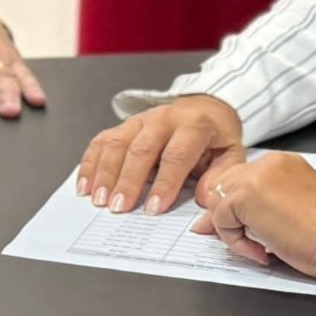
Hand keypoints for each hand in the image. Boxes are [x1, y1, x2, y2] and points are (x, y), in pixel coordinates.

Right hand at [76, 93, 245, 213]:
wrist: (205, 107)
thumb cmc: (215, 137)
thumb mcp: (230, 154)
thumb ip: (220, 176)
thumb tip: (204, 198)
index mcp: (194, 125)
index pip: (176, 155)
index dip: (164, 183)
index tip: (153, 208)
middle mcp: (163, 118)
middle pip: (141, 149)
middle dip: (128, 181)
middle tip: (119, 208)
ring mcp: (140, 120)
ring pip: (117, 143)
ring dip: (105, 173)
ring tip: (99, 200)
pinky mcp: (123, 125)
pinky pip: (102, 141)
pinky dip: (90, 163)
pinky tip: (85, 185)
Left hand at [192, 150, 315, 278]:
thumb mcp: (289, 209)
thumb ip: (260, 206)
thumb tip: (223, 219)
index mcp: (280, 164)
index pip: (239, 179)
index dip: (234, 207)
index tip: (240, 229)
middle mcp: (267, 163)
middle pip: (223, 187)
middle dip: (226, 216)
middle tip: (243, 241)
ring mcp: (254, 177)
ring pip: (219, 203)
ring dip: (232, 231)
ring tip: (259, 247)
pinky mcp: (245, 195)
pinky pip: (221, 219)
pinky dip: (235, 241)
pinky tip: (261, 250)